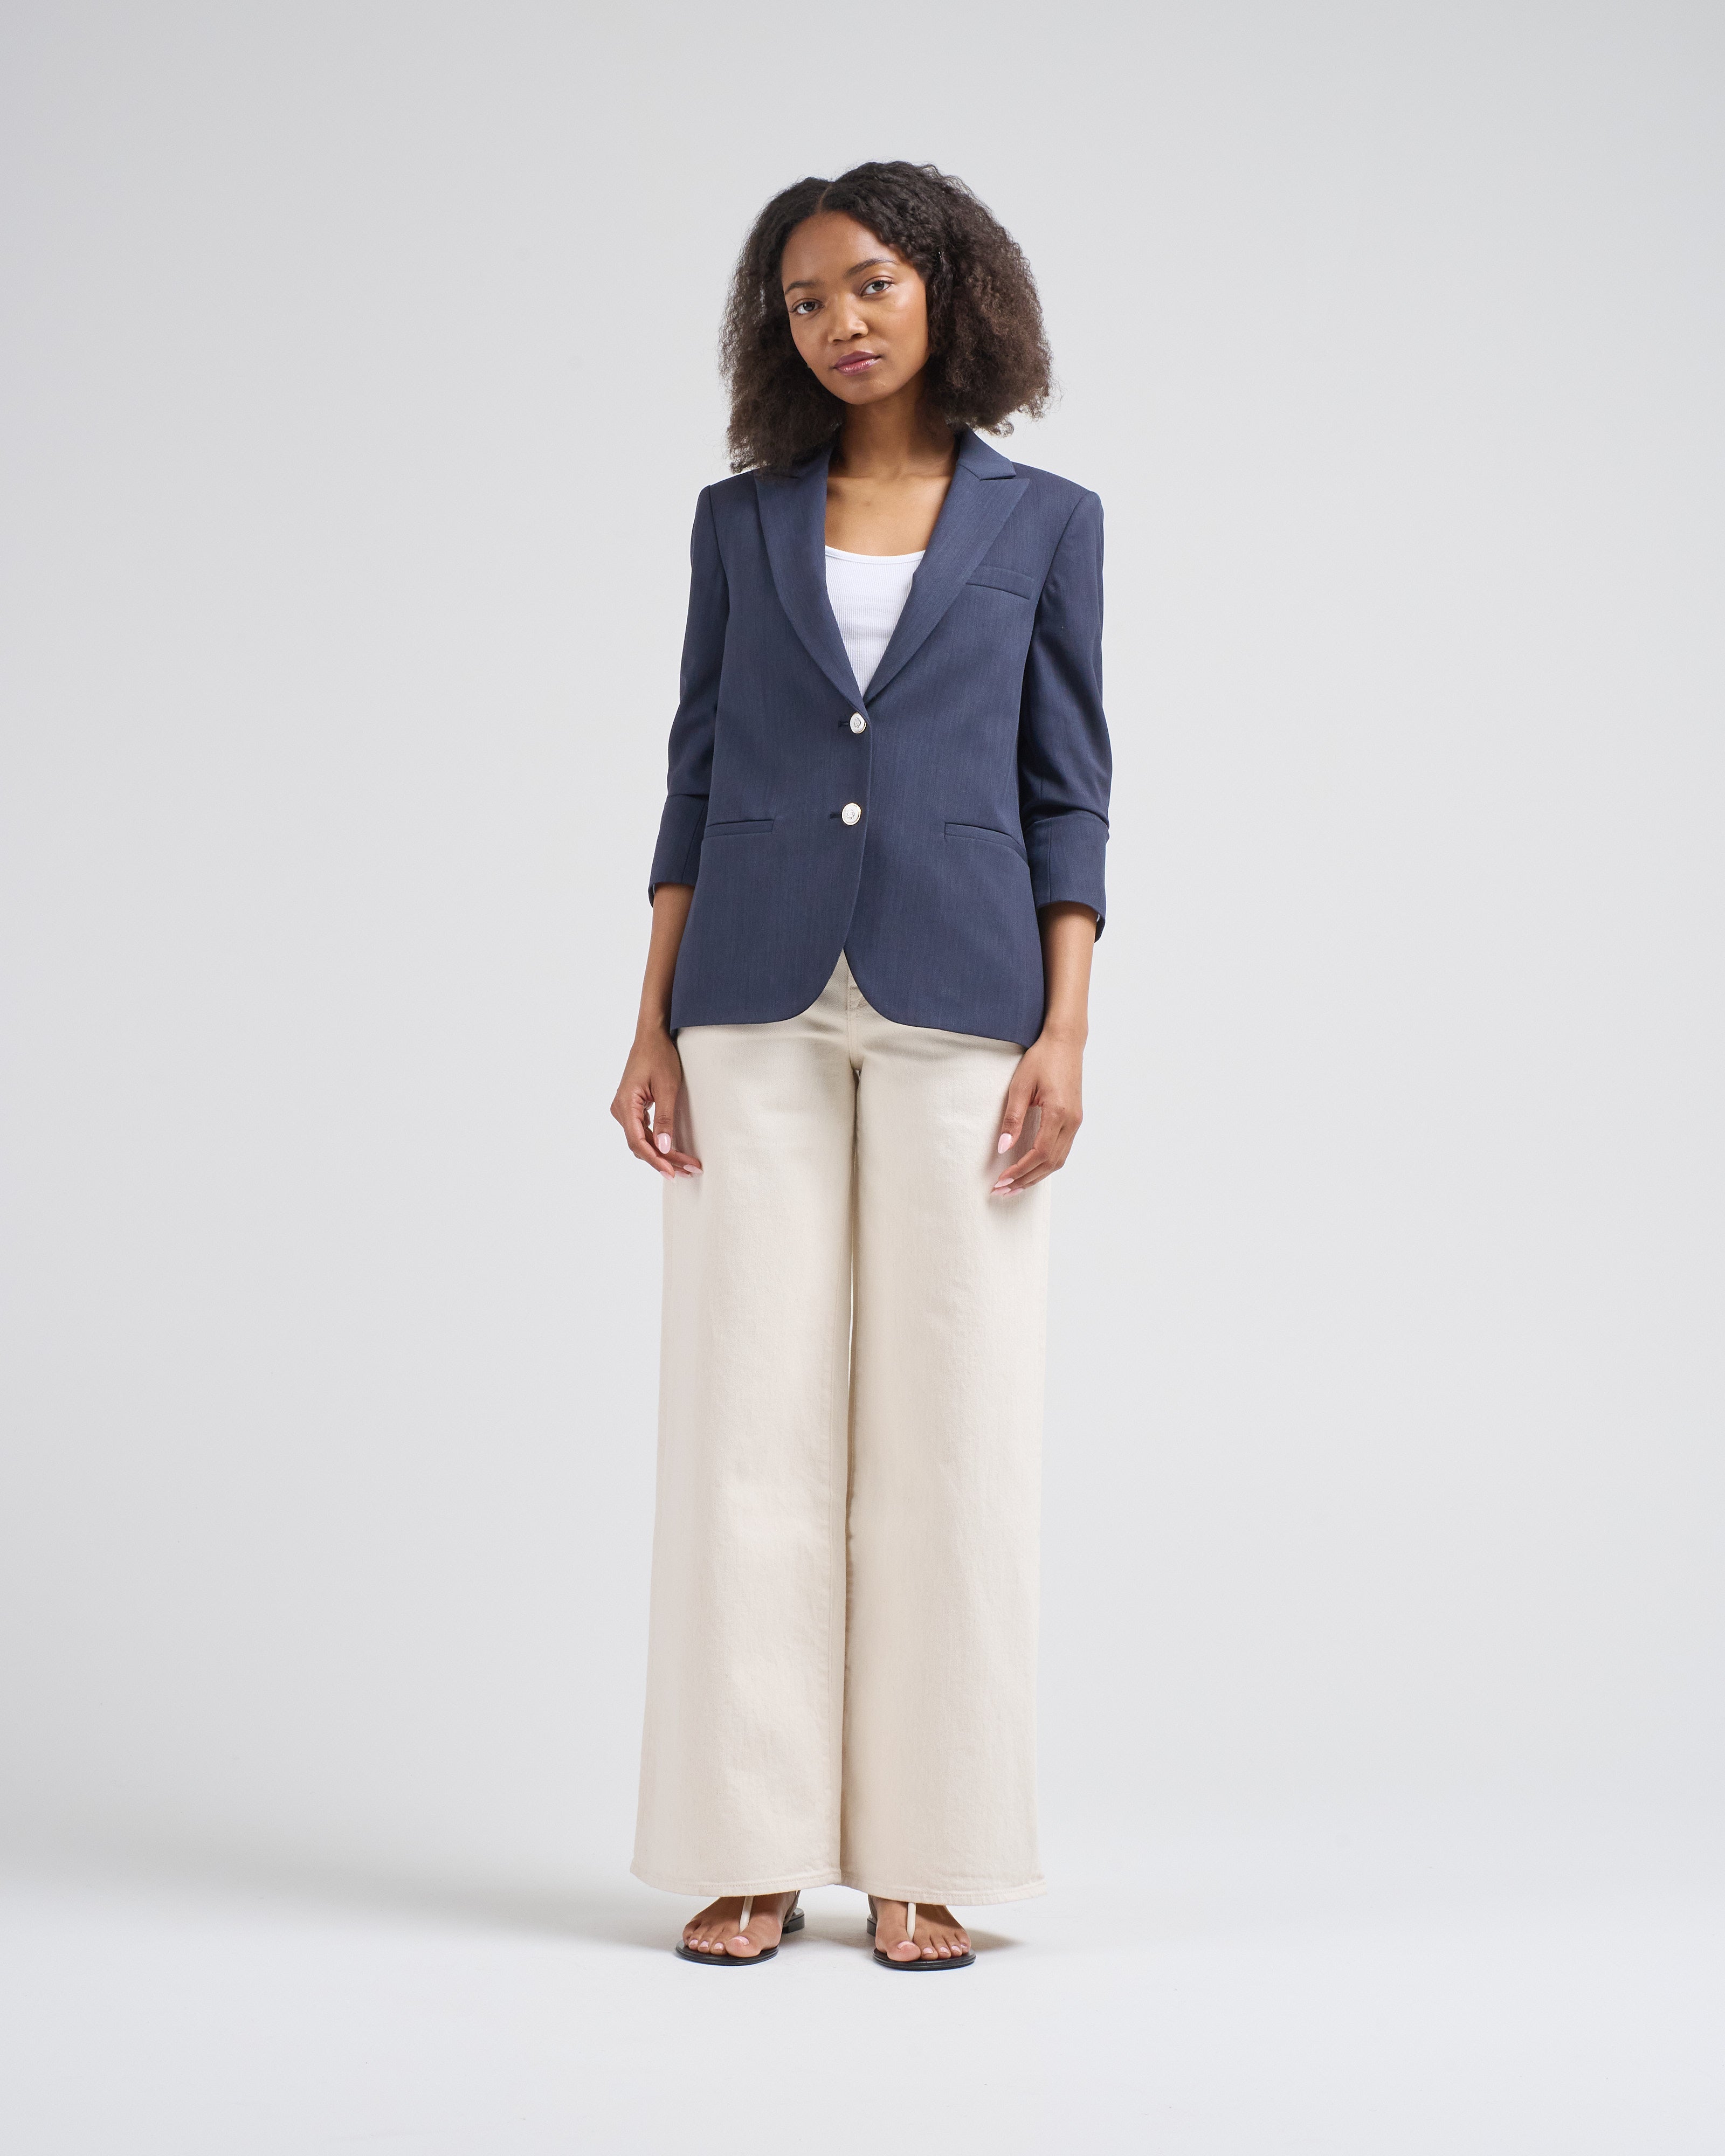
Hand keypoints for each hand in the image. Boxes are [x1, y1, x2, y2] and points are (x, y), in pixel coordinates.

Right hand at [611, 1026, 701, 1180]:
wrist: (652, 1036)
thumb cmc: (660, 1056)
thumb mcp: (667, 1087)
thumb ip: (665, 1118)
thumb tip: (664, 1147)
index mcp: (625, 1105)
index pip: (638, 1142)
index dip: (656, 1160)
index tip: (673, 1172)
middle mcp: (620, 1109)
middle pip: (641, 1145)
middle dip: (665, 1160)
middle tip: (689, 1171)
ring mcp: (625, 1109)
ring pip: (642, 1140)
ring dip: (663, 1153)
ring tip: (686, 1166)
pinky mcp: (632, 1107)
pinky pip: (643, 1131)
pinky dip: (658, 1142)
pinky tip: (673, 1151)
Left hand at [991, 1031, 1083, 1193]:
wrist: (1065, 1043)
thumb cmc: (1041, 1060)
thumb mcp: (1020, 1086)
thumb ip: (1012, 1119)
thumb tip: (1003, 1148)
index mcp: (1058, 1113)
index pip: (1039, 1154)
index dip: (1020, 1170)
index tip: (1001, 1180)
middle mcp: (1071, 1121)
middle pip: (1050, 1163)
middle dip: (1026, 1180)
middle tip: (1003, 1190)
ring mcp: (1076, 1121)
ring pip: (1058, 1160)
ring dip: (1036, 1176)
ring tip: (1015, 1185)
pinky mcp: (1075, 1119)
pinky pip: (1062, 1150)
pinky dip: (1046, 1164)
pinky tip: (1031, 1168)